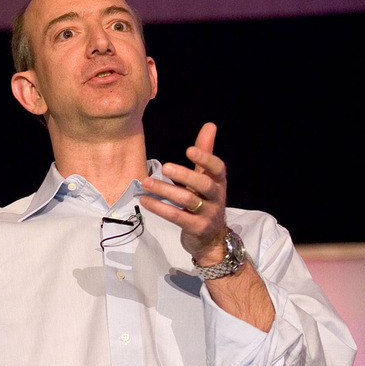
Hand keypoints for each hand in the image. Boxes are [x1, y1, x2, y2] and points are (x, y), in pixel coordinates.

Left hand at [140, 122, 227, 264]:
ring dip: (164, 190)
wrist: (212, 240)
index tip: (190, 150)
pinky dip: (159, 208)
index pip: (217, 168)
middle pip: (203, 184)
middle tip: (164, 166)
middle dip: (184, 175)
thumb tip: (210, 125)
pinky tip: (145, 200)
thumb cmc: (206, 203)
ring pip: (187, 200)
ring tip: (146, 183)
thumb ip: (206, 153)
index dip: (206, 158)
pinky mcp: (196, 228)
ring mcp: (208, 214)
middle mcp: (216, 197)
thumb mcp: (208, 179)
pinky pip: (177, 216)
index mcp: (219, 182)